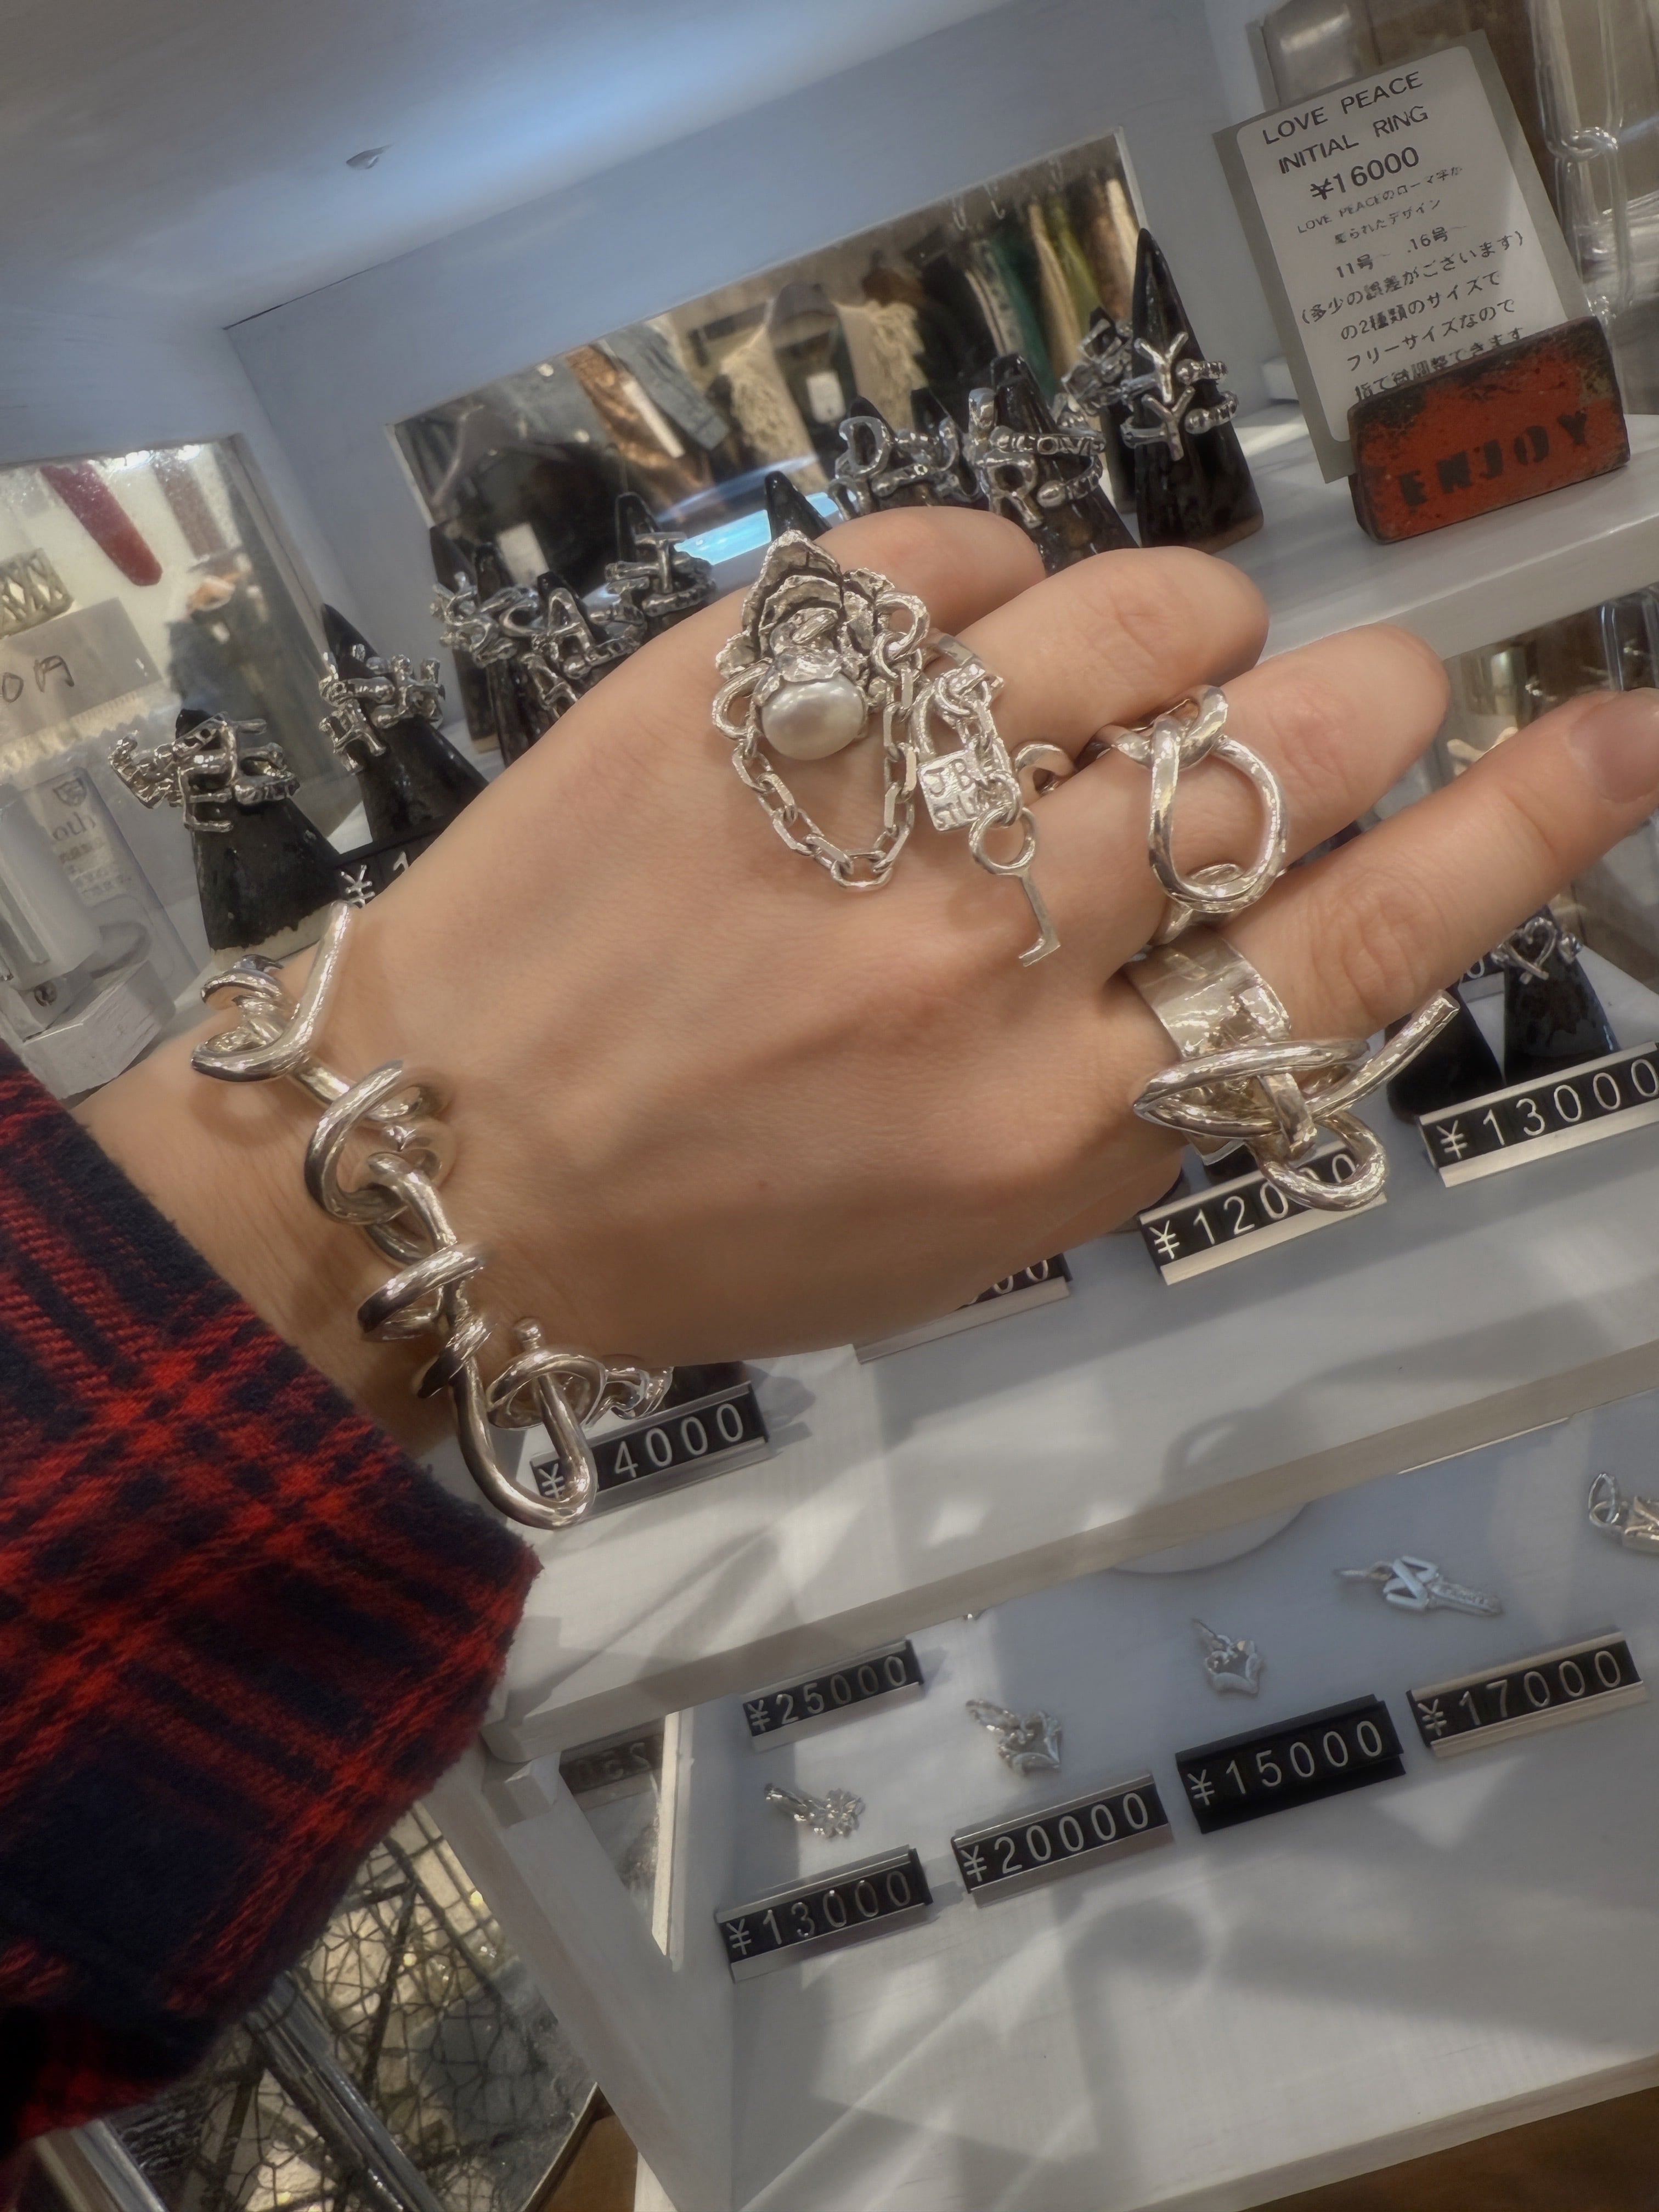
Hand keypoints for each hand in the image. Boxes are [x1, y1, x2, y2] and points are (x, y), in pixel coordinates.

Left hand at [81, 509, 1658, 1444]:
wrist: (443, 1169)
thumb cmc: (718, 1234)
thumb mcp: (963, 1242)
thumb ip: (1138, 1099)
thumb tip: (1288, 928)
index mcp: (1052, 1131)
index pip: (1345, 957)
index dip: (1515, 834)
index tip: (1612, 738)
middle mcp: (979, 964)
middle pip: (1271, 762)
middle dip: (1355, 703)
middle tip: (1337, 699)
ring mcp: (851, 813)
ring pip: (1131, 620)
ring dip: (1186, 619)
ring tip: (1143, 659)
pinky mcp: (726, 694)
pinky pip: (939, 555)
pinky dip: (993, 569)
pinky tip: (967, 632)